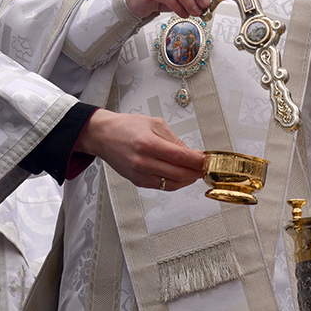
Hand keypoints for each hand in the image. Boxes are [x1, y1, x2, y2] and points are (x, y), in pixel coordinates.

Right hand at [74, 109, 205, 190]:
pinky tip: (181, 176)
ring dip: (187, 180)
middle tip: (205, 168)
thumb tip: (190, 153)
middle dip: (196, 172)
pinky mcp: (137, 181)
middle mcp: (143, 162)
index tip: (207, 160)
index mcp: (148, 144)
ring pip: (172, 184)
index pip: (181, 157)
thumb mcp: (154, 124)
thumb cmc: (125, 126)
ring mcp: (139, 174)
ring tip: (196, 173)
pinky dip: (175, 183)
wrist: (102, 135)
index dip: (198, 161)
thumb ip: (174, 139)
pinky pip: (161, 186)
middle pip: (179, 174)